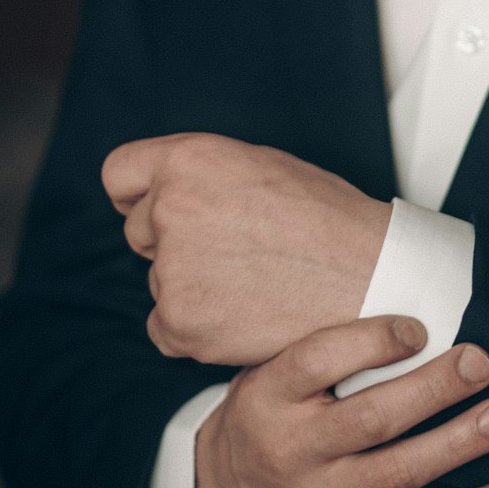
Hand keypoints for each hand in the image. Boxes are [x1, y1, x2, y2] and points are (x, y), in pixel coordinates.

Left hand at [102, 133, 391, 365]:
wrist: (368, 277)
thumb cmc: (326, 220)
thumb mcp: (260, 166)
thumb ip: (202, 175)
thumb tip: (162, 194)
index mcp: (190, 159)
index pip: (120, 173)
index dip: (139, 194)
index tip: (156, 210)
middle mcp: (170, 207)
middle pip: (140, 231)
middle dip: (175, 243)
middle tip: (237, 252)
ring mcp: (172, 267)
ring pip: (159, 280)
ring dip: (193, 286)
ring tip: (255, 282)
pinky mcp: (179, 321)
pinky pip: (163, 327)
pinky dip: (195, 328)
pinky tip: (241, 315)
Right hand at [195, 315, 488, 487]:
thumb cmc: (266, 409)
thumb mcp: (269, 365)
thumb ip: (322, 342)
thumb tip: (403, 294)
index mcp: (270, 395)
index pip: (316, 363)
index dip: (370, 342)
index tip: (418, 326)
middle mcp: (293, 451)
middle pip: (370, 420)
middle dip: (434, 389)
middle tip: (480, 362)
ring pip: (400, 474)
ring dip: (460, 445)